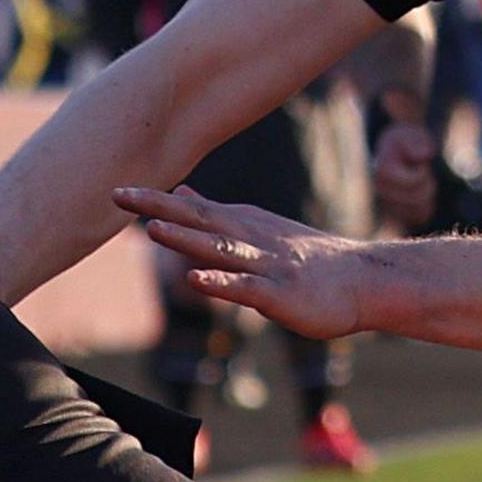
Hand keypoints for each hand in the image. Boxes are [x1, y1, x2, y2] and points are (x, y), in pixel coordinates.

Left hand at [115, 184, 385, 341]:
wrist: (364, 280)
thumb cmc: (307, 259)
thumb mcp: (257, 228)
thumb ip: (216, 215)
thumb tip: (180, 194)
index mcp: (241, 224)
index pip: (191, 208)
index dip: (154, 199)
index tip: (117, 188)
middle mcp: (249, 238)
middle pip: (197, 219)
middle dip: (157, 208)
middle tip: (118, 194)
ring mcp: (265, 264)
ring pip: (219, 249)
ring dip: (185, 238)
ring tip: (152, 228)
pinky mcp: (279, 294)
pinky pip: (245, 288)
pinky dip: (220, 283)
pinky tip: (195, 280)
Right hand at [369, 110, 438, 233]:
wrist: (394, 151)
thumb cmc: (404, 141)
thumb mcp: (411, 134)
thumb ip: (419, 143)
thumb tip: (424, 156)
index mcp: (382, 172)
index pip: (415, 182)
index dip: (423, 172)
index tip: (418, 163)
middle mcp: (380, 192)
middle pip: (419, 198)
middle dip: (428, 183)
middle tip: (423, 171)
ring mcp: (386, 206)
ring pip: (421, 210)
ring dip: (428, 195)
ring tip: (421, 182)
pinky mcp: (395, 215)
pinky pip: (420, 217)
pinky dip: (426, 206)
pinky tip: (421, 193)